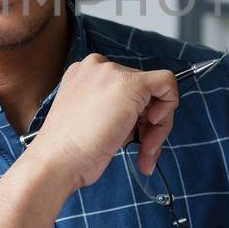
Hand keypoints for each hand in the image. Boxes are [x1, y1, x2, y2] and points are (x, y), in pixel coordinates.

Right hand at [29, 53, 178, 190]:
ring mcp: (113, 73)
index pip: (125, 90)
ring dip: (157, 129)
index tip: (133, 138)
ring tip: (144, 153)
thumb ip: (115, 111)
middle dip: (149, 125)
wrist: (58, 159)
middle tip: (143, 151)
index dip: (136, 117)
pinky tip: (152, 126)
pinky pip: (167, 82)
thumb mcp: (93, 121)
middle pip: (143, 91)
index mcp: (84, 75)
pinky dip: (170, 106)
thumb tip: (146, 116)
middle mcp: (97, 67)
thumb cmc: (71, 151)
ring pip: (156, 92)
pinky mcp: (131, 83)